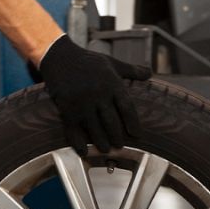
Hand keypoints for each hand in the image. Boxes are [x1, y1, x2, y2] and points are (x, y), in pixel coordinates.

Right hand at [36, 35, 151, 155]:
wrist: (59, 57)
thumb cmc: (89, 61)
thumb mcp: (112, 63)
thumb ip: (131, 70)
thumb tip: (150, 72)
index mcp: (112, 84)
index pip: (127, 107)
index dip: (133, 123)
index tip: (137, 135)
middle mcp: (98, 94)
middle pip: (112, 121)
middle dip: (117, 136)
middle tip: (120, 146)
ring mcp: (82, 103)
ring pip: (95, 128)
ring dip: (101, 142)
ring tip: (106, 149)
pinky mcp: (67, 108)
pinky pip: (74, 130)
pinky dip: (78, 142)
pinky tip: (83, 151)